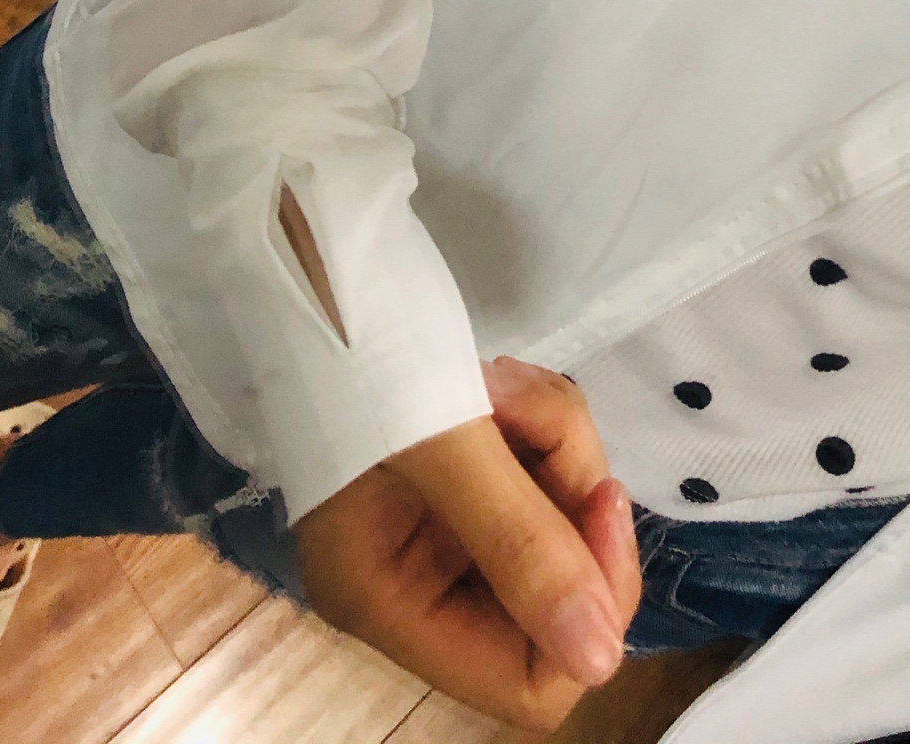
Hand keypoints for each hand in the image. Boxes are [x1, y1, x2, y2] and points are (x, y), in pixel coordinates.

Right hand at [292, 359, 642, 732]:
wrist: (309, 227)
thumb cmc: (351, 331)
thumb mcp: (437, 437)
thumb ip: (519, 545)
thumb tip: (601, 660)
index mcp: (387, 600)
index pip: (531, 682)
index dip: (586, 605)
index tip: (596, 503)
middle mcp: (414, 574)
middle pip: (556, 594)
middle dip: (569, 498)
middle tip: (538, 416)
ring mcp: (439, 514)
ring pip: (557, 516)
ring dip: (554, 439)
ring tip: (500, 380)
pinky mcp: (459, 458)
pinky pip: (539, 465)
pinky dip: (539, 417)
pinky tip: (496, 375)